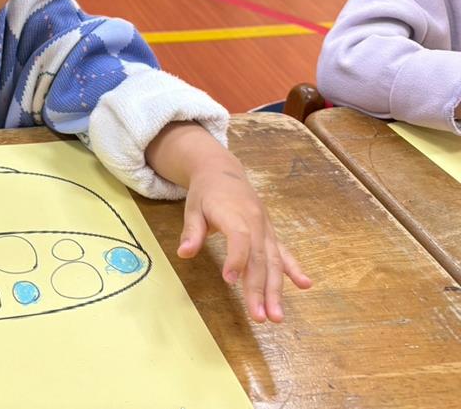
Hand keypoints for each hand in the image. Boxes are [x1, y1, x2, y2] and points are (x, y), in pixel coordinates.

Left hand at [178, 157, 311, 322]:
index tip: (230, 282)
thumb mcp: (192, 208)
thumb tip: (184, 253)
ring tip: (277, 316)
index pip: (239, 238)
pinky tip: (304, 285)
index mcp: (233, 213)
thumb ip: (191, 232)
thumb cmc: (205, 193)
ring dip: (276, 290)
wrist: (223, 171)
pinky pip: (283, 252)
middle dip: (260, 289)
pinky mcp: (270, 234)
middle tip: (261, 317)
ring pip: (274, 261)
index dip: (236, 259)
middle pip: (259, 257)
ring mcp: (265, 229)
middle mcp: (255, 222)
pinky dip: (293, 269)